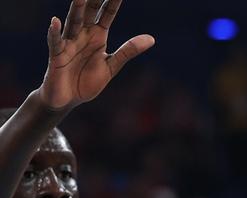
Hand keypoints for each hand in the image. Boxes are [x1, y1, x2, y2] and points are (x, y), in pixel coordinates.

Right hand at [40, 0, 154, 110]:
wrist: (68, 100)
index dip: (113, 3)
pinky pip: (56, 42)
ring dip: (76, 10)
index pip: (106, 15)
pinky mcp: (57, 56)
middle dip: (92, 0)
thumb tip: (152, 38)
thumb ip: (128, 50)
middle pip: (88, 13)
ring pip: (72, 23)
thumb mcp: (112, 66)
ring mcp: (68, 44)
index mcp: (97, 37)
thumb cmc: (87, 81)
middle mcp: (82, 35)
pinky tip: (55, 22)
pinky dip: (55, 32)